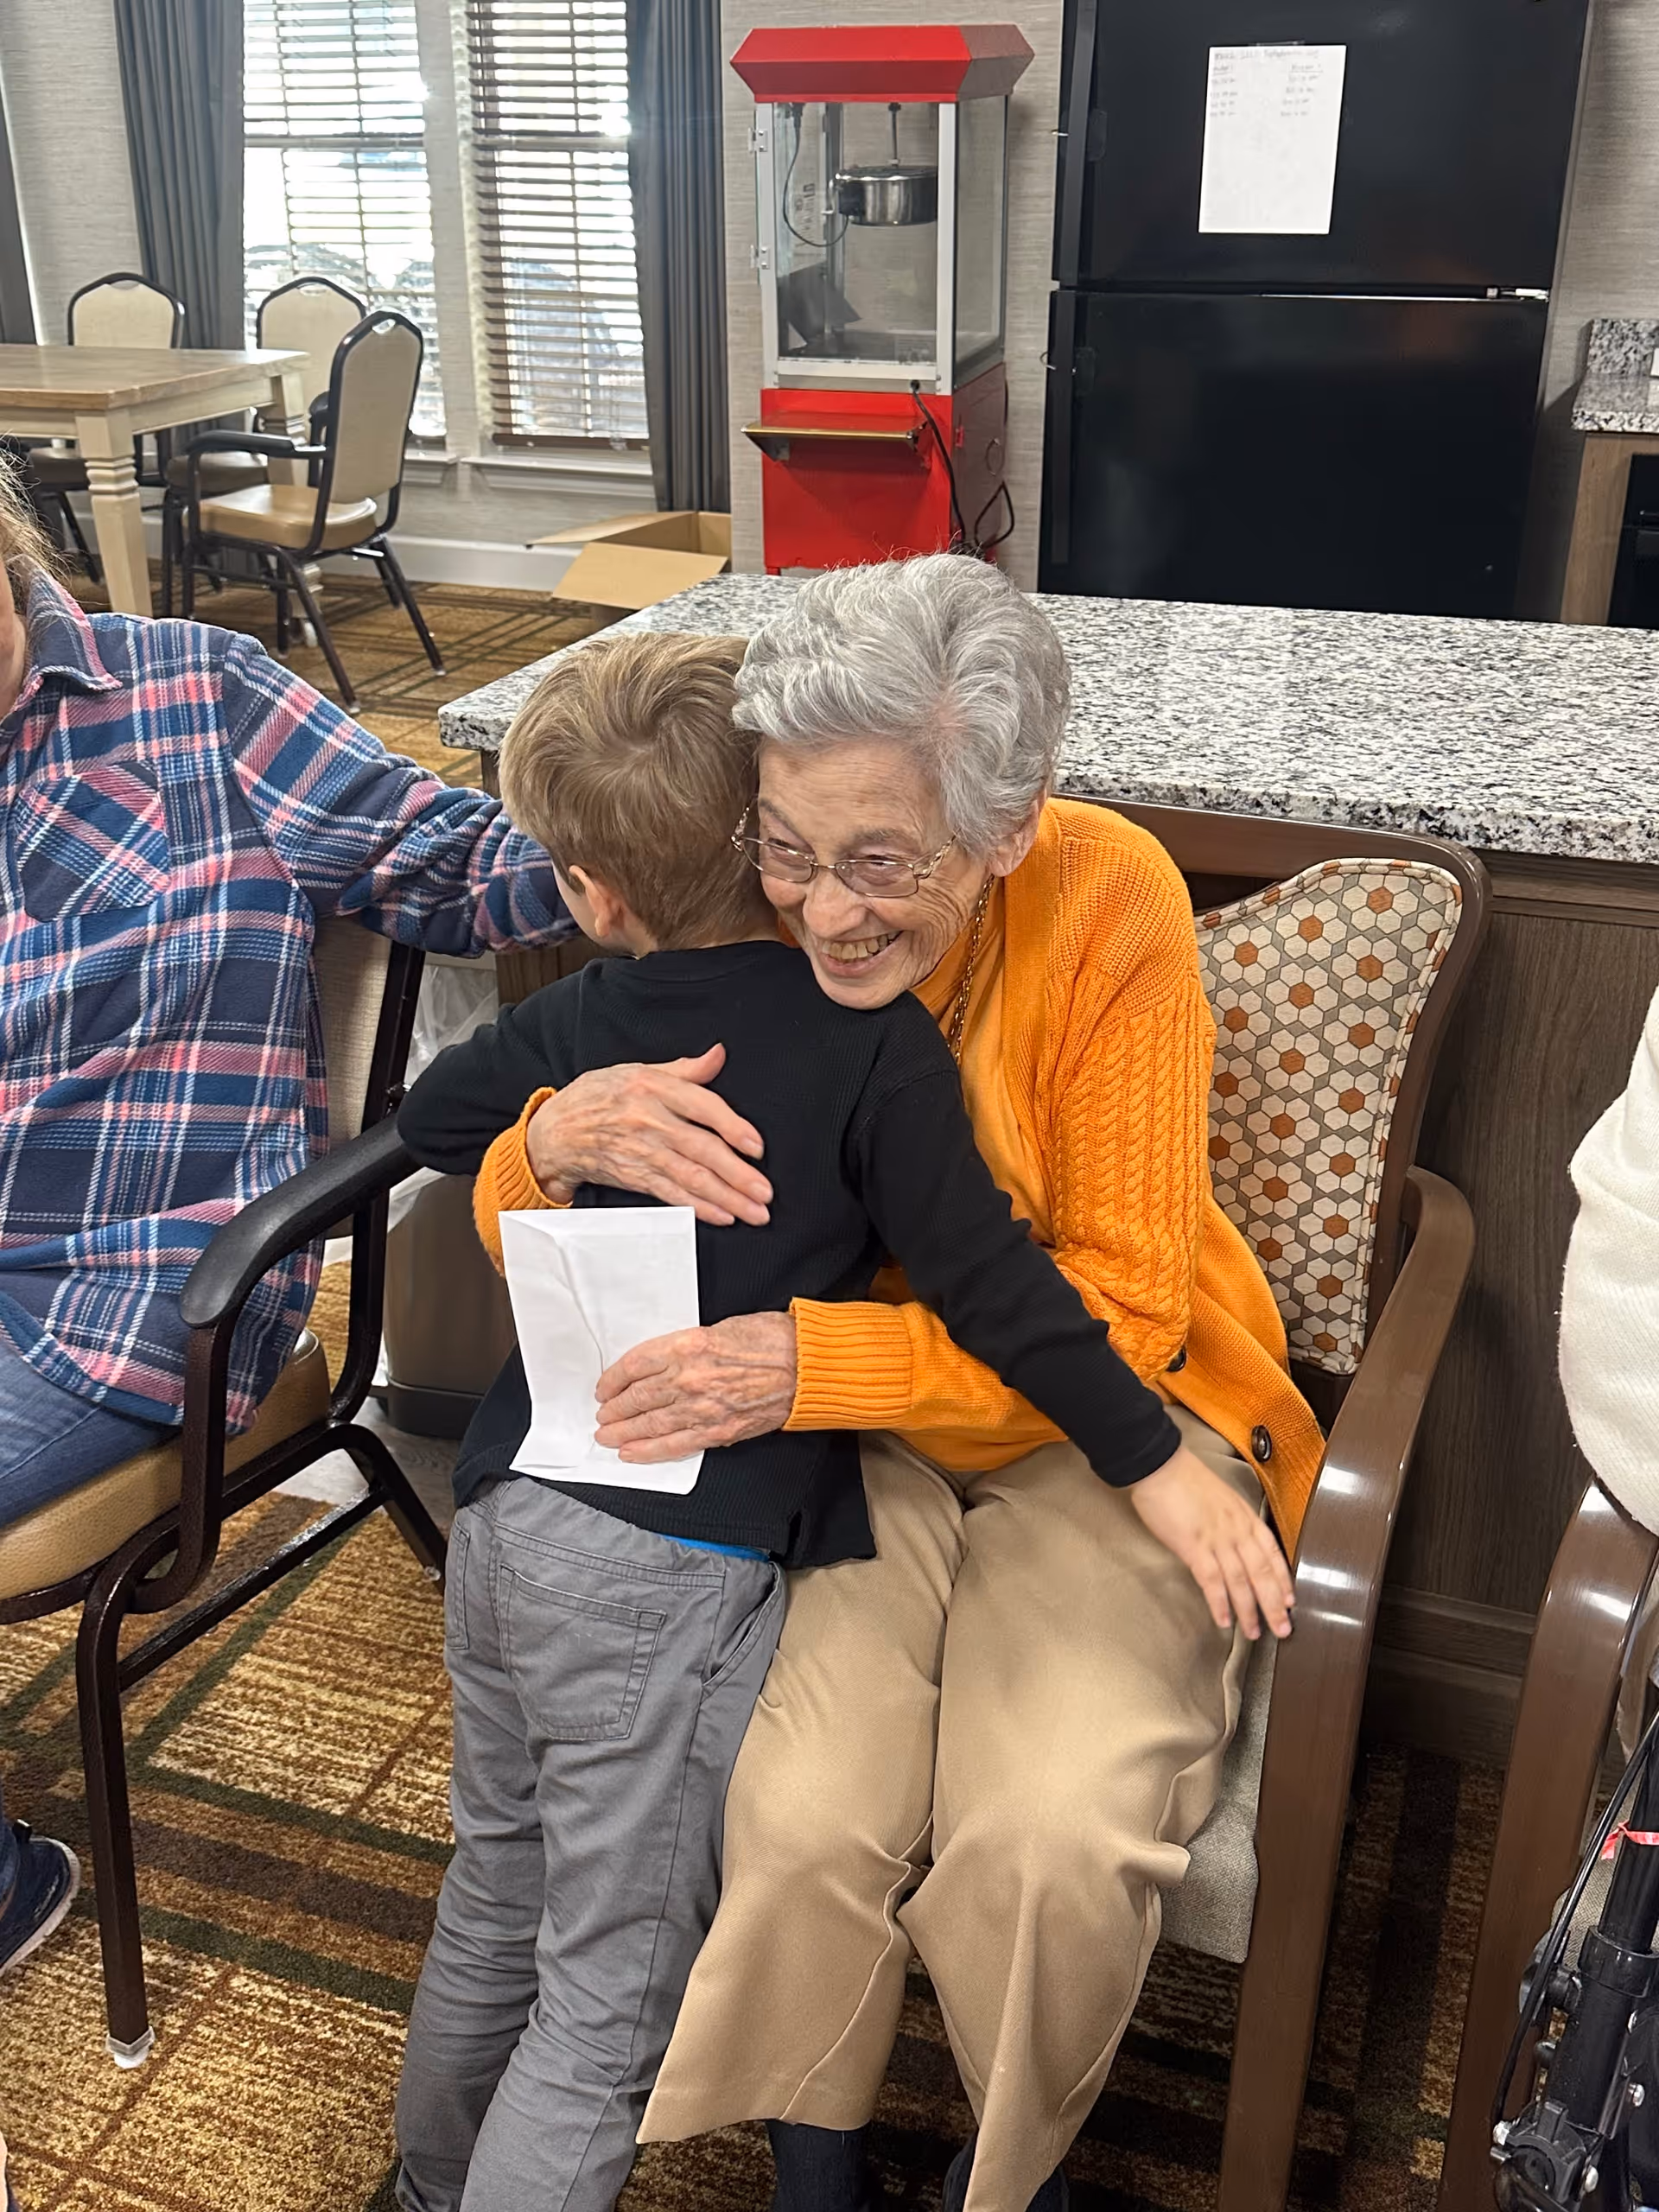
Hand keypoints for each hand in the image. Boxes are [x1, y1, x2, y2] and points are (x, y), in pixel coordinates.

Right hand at [524, 1043, 772, 1225]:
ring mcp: (641, 1152)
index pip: (703, 1107)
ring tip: (754, 1211)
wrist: (555, 1131)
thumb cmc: (599, 1096)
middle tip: (765, 1191)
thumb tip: (719, 1055)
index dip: (733, 1127)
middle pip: (701, 1149)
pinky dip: (697, 1208)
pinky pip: (670, 1194)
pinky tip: (721, 1216)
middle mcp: (649, 1121)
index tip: (757, 1147)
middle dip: (737, 1174)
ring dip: (726, 1197)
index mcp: (654, 1088)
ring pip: (690, 1177)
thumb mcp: (639, 1071)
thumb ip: (685, 1069)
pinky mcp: (633, 1177)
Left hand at [594, 1312, 798, 1461]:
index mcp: (687, 1345)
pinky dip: (649, 1451)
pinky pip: (674, 1445)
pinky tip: (631, 1453)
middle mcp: (688, 1377)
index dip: (614, 1379)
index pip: (635, 1365)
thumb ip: (687, 1348)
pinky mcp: (717, 1430)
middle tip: (602, 1415)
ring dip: (623, 1432)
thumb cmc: (771, 1340)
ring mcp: (701, 1407)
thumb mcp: (720, 1328)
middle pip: (637, 1397)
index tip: (605, 1386)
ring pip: (649, 1424)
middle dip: (615, 1409)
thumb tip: (663, 1364)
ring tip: (607, 1436)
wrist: (806, 1366)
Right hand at [1130, 1445, 1294, 1640]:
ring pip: (1241, 1581)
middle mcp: (1236, 1529)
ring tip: (1254, 1633)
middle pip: (1262, 1573)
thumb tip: (1231, 1541)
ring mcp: (1217, 1538)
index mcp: (1243, 1515)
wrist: (1160, 1465)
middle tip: (1283, 1629)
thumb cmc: (1183, 1478)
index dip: (1282, 1579)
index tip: (1290, 1600)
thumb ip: (1229, 1519)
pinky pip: (1212, 1581)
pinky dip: (1219, 1603)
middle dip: (1274, 1604)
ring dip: (1249, 1611)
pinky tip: (1224, 1620)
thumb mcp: (1218, 1495)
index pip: (1272, 1552)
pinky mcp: (1194, 1546)